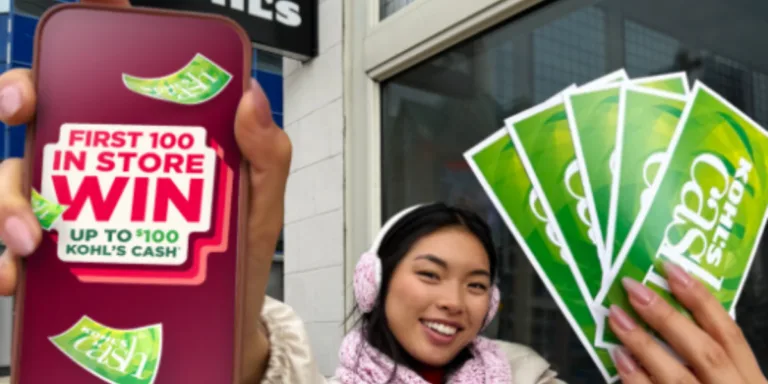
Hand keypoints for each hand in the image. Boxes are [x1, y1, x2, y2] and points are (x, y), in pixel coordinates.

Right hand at [0, 1, 291, 381]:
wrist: (221, 327)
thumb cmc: (236, 260)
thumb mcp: (260, 204)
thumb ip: (265, 155)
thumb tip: (252, 99)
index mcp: (150, 143)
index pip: (109, 76)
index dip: (87, 35)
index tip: (84, 9)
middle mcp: (104, 169)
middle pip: (41, 114)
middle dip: (15, 94)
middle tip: (21, 108)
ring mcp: (77, 212)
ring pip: (12, 178)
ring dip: (5, 197)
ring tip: (32, 237)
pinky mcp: (61, 262)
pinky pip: (12, 251)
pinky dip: (1, 260)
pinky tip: (15, 274)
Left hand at [608, 262, 766, 383]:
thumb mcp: (730, 383)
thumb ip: (711, 360)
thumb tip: (670, 316)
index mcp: (751, 383)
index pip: (729, 334)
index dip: (700, 299)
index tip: (670, 270)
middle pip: (704, 352)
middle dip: (668, 318)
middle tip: (633, 289)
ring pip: (677, 378)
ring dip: (643, 344)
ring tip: (615, 317)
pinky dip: (637, 380)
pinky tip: (619, 360)